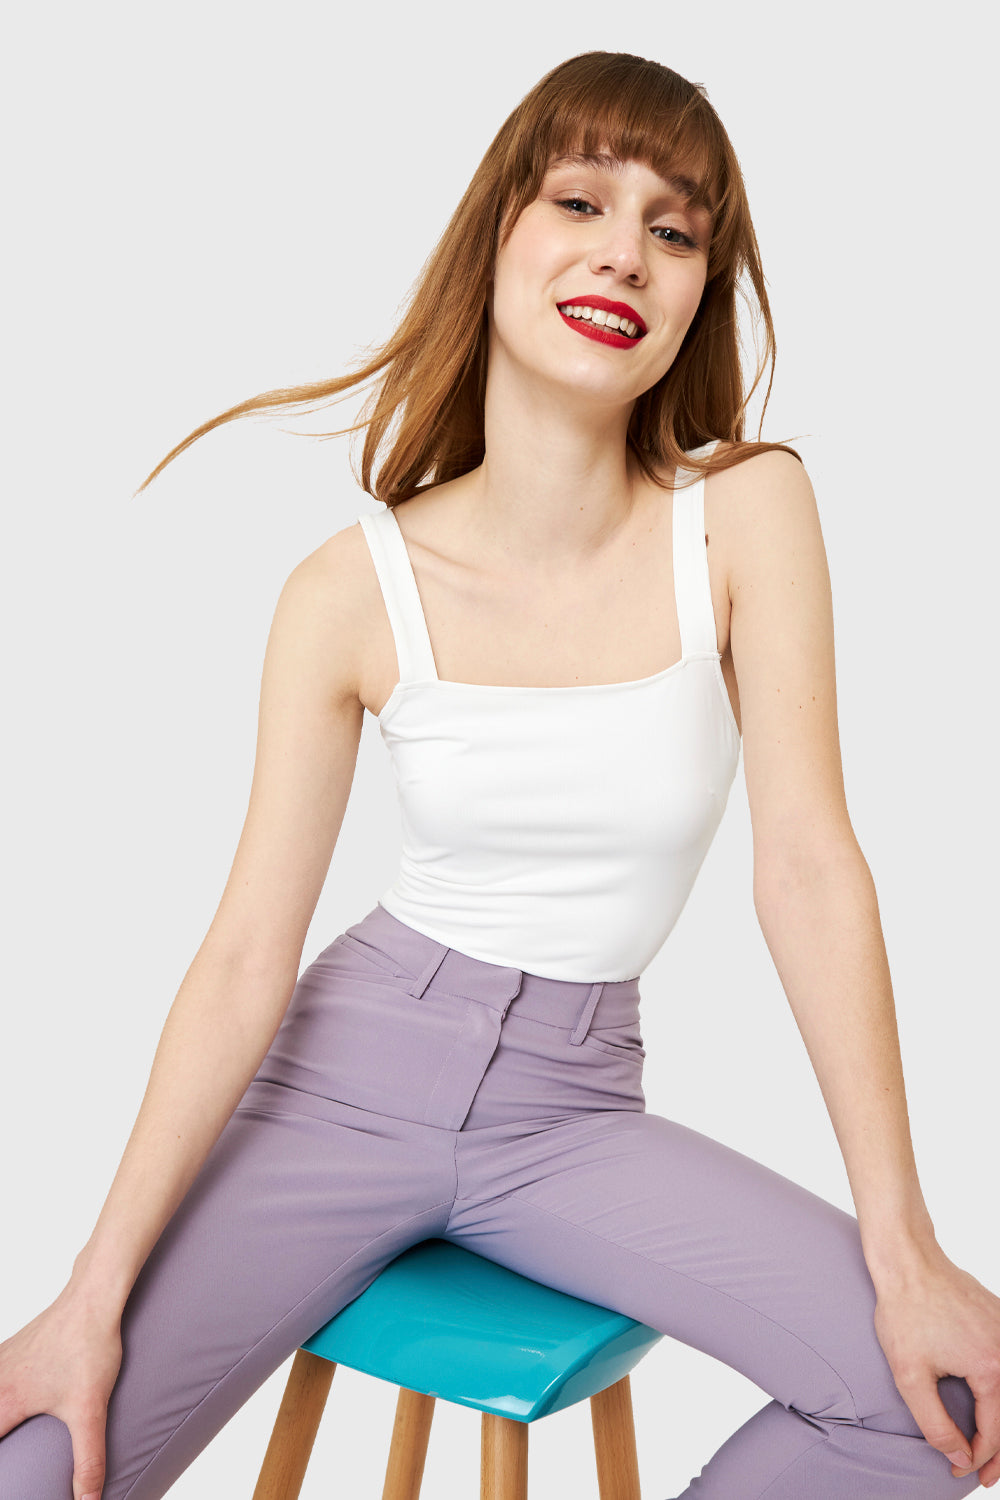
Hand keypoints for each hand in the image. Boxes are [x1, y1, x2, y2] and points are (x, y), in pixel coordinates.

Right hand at [0, 1281, 123, 1499]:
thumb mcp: (90, 1410)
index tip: (4, 1474)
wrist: (94, 1297)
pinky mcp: (12, 1349)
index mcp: (3, 1402)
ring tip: (8, 1432)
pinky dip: (0, 1394)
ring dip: (0, 1415)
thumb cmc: (89, 1347)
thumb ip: (89, 1460)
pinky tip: (10, 1398)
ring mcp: (0, 1361)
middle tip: (9, 1453)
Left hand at [872, 1246, 999, 1487]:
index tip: (964, 1474)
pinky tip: (990, 1407)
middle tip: (984, 1476)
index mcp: (992, 1368)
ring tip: (990, 1449)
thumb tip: (959, 1458)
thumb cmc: (904, 1312)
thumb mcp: (909, 1375)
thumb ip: (935, 1423)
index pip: (995, 1432)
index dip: (979, 1459)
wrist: (908, 1261)